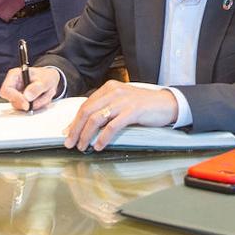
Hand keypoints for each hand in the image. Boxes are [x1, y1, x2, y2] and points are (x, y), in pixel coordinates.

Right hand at [0, 65, 61, 111]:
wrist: (50, 79)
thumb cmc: (46, 76)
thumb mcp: (45, 80)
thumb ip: (37, 88)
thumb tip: (27, 96)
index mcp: (14, 75)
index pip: (6, 90)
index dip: (15, 98)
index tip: (27, 104)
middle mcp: (13, 86)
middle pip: (14, 101)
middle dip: (30, 103)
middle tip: (42, 96)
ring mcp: (17, 95)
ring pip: (22, 107)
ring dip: (36, 104)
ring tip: (45, 94)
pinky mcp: (22, 102)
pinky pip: (28, 109)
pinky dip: (38, 105)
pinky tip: (43, 97)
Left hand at [64, 81, 179, 151]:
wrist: (167, 103)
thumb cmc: (143, 105)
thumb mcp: (121, 101)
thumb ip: (105, 108)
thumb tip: (85, 124)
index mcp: (109, 88)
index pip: (85, 105)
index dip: (74, 121)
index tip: (67, 133)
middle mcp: (114, 92)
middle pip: (87, 111)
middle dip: (75, 129)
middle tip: (70, 143)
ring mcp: (123, 101)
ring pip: (96, 119)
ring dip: (86, 135)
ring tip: (82, 146)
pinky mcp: (133, 111)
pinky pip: (112, 126)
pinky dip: (103, 138)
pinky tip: (99, 146)